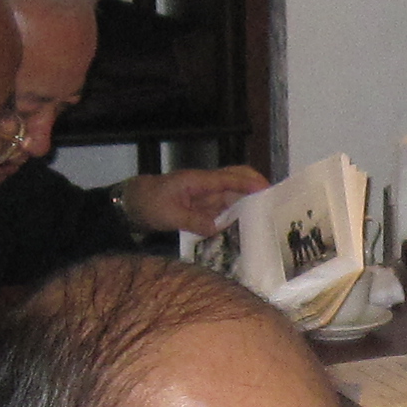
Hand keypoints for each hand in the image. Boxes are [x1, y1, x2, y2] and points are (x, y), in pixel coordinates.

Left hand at [126, 165, 266, 235]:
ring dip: (247, 204)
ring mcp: (205, 196)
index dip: (250, 183)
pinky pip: (223, 210)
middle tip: (274, 204)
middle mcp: (206, 185)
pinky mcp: (202, 207)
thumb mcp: (169, 214)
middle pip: (237, 181)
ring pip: (233, 196)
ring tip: (265, 218)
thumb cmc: (148, 203)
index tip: (268, 190)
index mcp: (199, 180)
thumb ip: (193, 220)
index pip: (230, 178)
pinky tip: (244, 228)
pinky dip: (235, 216)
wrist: (132, 204)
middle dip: (256, 188)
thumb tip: (216, 228)